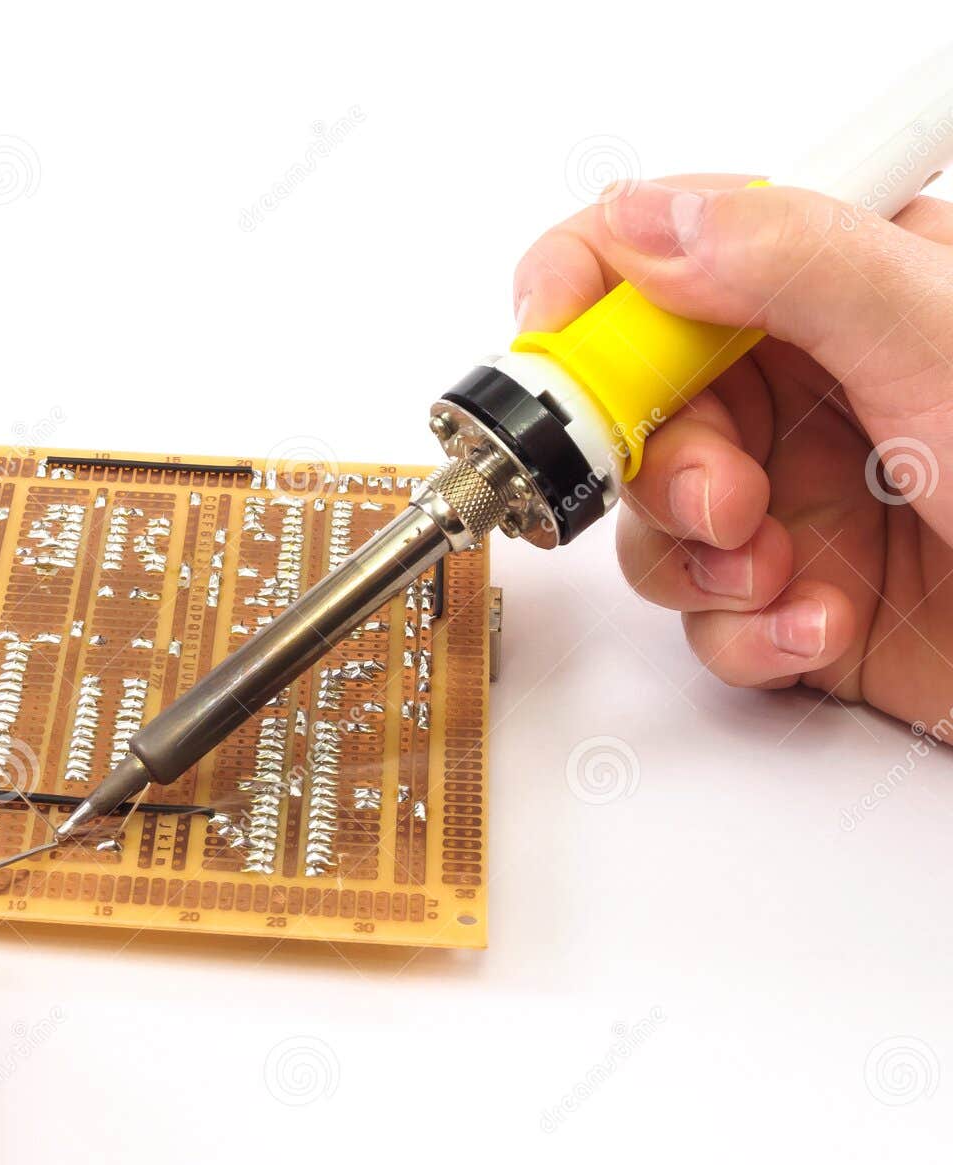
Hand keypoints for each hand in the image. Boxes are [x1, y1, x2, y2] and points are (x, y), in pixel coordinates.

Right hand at [516, 177, 952, 726]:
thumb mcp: (948, 348)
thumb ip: (798, 267)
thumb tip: (648, 220)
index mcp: (843, 287)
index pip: (665, 247)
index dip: (590, 284)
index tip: (561, 340)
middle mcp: (807, 388)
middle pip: (637, 402)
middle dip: (664, 464)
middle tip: (721, 500)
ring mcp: (795, 496)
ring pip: (653, 519)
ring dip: (700, 562)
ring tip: (783, 573)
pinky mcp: (793, 596)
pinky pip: (701, 613)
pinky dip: (744, 633)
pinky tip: (820, 627)